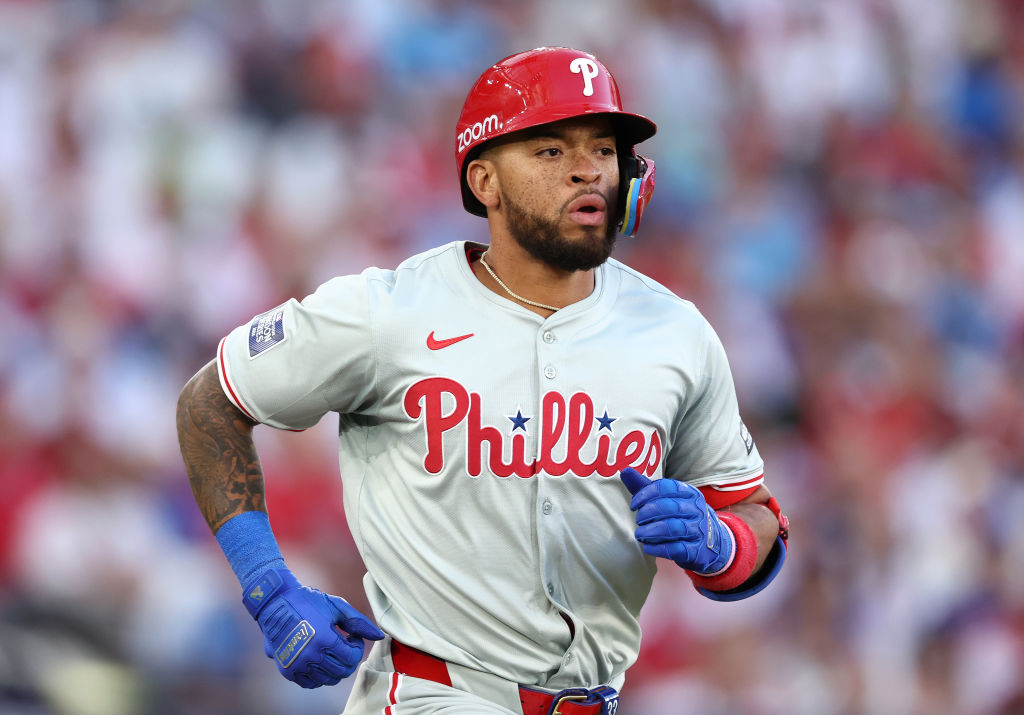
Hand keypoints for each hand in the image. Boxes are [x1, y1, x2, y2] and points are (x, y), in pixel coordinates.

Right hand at [242, 568, 385, 687]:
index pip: (352, 657)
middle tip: (344, 644)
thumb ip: (359, 622)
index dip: (356, 647)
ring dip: (335, 667)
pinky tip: (319, 658)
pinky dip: (319, 675)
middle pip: (342, 671)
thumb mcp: (336, 606)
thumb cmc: (308, 601)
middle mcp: (311, 655)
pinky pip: (311, 683)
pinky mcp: (288, 670)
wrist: (274, 603)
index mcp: (325, 639)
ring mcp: (298, 665)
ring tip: (331, 650)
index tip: (351, 636)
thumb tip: (379, 636)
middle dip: (349, 658)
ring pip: (328, 679)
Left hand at [619, 468, 733, 573]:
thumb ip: (645, 487)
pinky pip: (676, 549)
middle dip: (647, 513)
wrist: (713, 542)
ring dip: (650, 532)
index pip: (665, 487)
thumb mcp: (667, 499)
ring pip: (672, 528)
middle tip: (638, 520)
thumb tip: (625, 471)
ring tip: (640, 534)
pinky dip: (658, 548)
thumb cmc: (682, 516)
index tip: (634, 505)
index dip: (645, 495)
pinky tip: (647, 547)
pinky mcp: (697, 550)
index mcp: (688, 493)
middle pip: (668, 507)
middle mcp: (696, 509)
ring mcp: (699, 530)